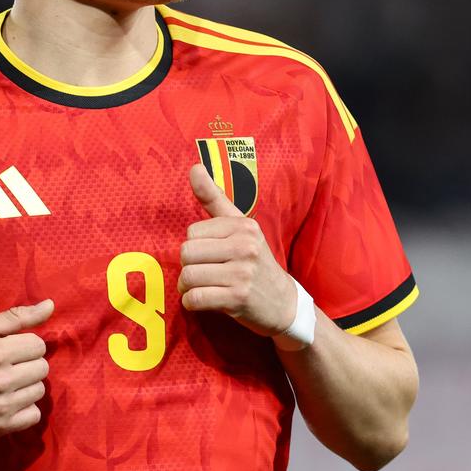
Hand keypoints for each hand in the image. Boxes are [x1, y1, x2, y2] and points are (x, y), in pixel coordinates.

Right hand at [0, 299, 53, 433]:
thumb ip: (16, 316)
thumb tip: (50, 305)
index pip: (38, 345)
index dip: (24, 344)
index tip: (9, 349)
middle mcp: (0, 380)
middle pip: (42, 368)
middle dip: (27, 363)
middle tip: (6, 366)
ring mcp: (1, 406)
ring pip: (39, 391)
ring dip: (27, 385)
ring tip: (6, 383)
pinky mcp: (0, 426)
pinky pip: (34, 416)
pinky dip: (25, 408)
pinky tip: (8, 401)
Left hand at [180, 163, 299, 336]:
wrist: (284, 303)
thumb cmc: (255, 263)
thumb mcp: (241, 228)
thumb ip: (214, 199)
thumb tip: (194, 167)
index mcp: (244, 226)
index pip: (192, 232)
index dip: (195, 246)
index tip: (209, 255)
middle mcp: (245, 246)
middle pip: (187, 253)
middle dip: (188, 267)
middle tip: (201, 274)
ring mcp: (242, 273)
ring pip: (188, 276)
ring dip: (187, 287)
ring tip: (200, 288)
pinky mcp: (237, 298)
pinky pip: (195, 298)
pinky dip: (191, 302)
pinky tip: (202, 301)